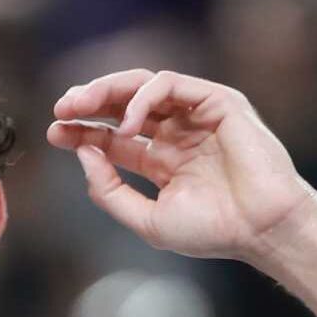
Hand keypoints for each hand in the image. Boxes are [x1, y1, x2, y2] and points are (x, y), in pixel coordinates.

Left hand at [47, 70, 316, 260]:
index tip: (54, 133)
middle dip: (89, 103)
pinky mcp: (217, 102)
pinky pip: (170, 85)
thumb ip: (110, 191)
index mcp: (164, 161)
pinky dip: (141, 99)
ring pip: (143, 87)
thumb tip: (83, 154)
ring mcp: (197, 116)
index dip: (83, 132)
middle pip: (124, 106)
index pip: (114, 138)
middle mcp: (179, 134)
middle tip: (61, 110)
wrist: (262, 229)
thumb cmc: (214, 231)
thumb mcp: (146, 219)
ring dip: (107, 91)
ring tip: (79, 106)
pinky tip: (125, 124)